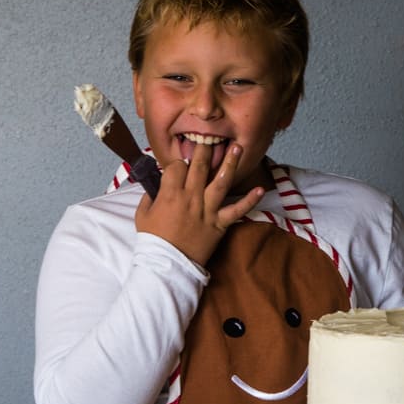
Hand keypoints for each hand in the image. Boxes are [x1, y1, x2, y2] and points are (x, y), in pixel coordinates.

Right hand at [135, 142, 264, 266]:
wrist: (166, 265)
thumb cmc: (153, 240)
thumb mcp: (142, 214)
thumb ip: (149, 196)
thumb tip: (156, 186)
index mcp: (170, 194)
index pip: (177, 166)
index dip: (178, 163)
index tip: (179, 165)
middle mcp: (190, 198)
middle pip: (199, 166)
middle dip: (205, 149)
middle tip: (211, 138)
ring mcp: (206, 210)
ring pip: (220, 181)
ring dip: (230, 163)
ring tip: (237, 147)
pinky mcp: (219, 224)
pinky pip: (237, 211)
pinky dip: (250, 201)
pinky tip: (260, 189)